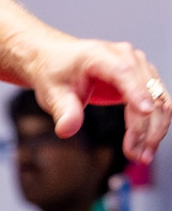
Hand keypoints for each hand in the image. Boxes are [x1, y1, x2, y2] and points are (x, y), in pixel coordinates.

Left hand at [29, 38, 169, 163]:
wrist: (55, 61)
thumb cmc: (54, 72)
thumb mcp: (51, 91)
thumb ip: (62, 110)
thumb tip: (67, 129)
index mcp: (99, 55)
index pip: (123, 72)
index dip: (136, 91)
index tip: (145, 112)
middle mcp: (126, 57)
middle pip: (147, 91)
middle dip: (144, 127)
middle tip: (135, 155)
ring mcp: (139, 67)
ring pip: (160, 101)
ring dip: (154, 131)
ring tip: (141, 155)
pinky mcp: (144, 80)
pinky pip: (159, 105)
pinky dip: (155, 126)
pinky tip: (144, 146)